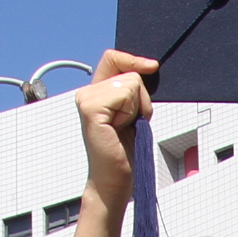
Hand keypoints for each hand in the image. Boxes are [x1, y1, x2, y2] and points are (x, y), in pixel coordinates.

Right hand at [72, 53, 157, 199]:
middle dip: (141, 99)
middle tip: (130, 124)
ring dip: (138, 108)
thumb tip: (149, 65)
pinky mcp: (91, 109)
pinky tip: (120, 129)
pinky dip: (132, 113)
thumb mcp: (134, 112)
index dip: (133, 59)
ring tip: (125, 128)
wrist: (115, 179)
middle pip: (130, 73)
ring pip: (131, 83)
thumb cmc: (125, 150)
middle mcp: (86, 92)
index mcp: (95, 91)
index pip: (113, 57)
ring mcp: (86, 99)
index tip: (152, 67)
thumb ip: (134, 89)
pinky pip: (125, 95)